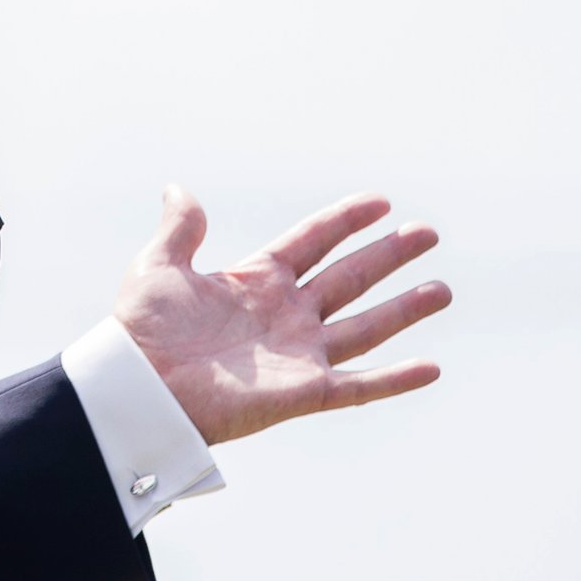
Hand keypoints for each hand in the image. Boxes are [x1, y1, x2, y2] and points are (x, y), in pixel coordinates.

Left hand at [113, 186, 449, 446]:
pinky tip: (431, 367)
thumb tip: (177, 188)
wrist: (138, 387)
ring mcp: (298, 354)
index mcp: (256, 280)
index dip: (345, 221)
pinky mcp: (303, 392)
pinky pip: (359, 386)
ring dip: (405, 309)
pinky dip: (396, 379)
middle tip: (429, 233)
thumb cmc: (143, 329)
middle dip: (389, 256)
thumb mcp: (160, 265)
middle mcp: (285, 314)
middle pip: (350, 277)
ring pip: (366, 326)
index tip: (381, 201)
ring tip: (443, 289)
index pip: (313, 241)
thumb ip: (180, 228)